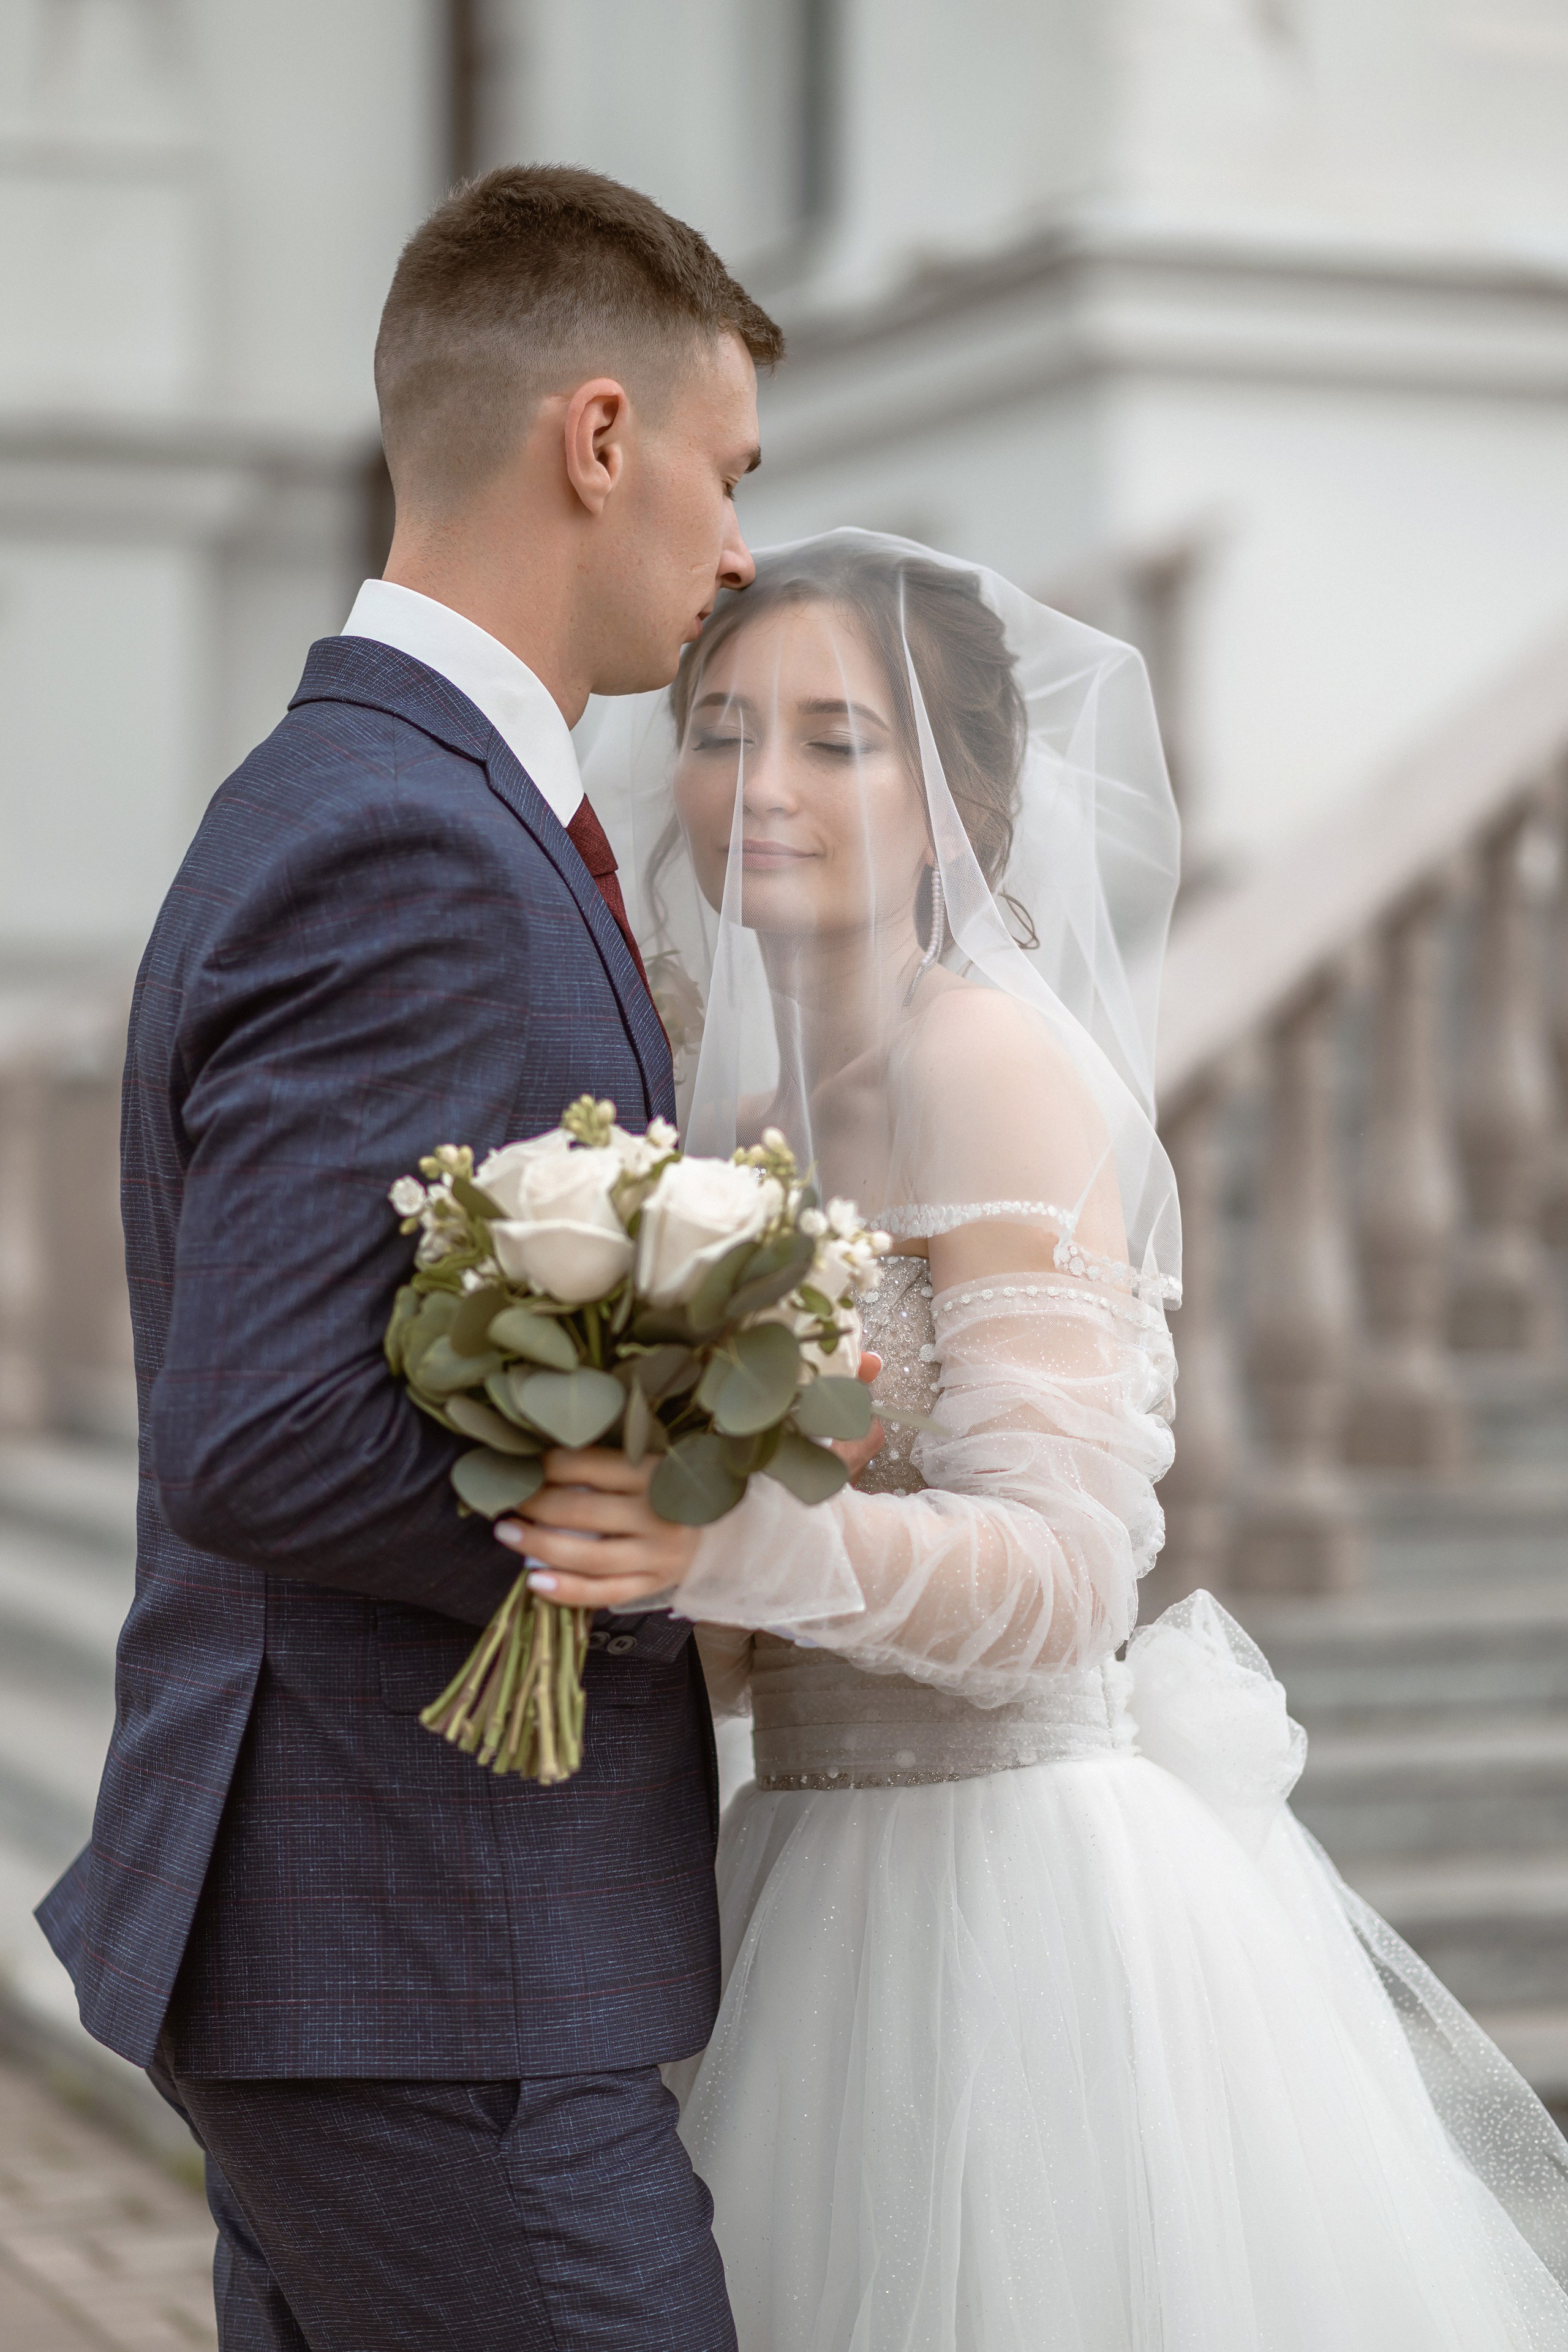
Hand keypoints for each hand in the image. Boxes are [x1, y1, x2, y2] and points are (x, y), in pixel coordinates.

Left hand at [494, 1350, 884, 1608]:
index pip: (605, 1459)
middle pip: (583, 1504)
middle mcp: (665, 1513)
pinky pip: (606, 1595)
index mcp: (684, 1470)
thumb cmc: (787, 1494)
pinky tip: (534, 1584)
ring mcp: (662, 1555)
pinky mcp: (663, 1587)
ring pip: (586, 1550)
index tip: (523, 1444)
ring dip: (537, 1541)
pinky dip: (567, 1592)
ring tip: (502, 1531)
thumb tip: (880, 1353)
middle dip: (534, 1497)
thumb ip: (821, 1397)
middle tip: (495, 1489)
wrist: (807, 1564)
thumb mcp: (804, 1440)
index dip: (557, 1454)